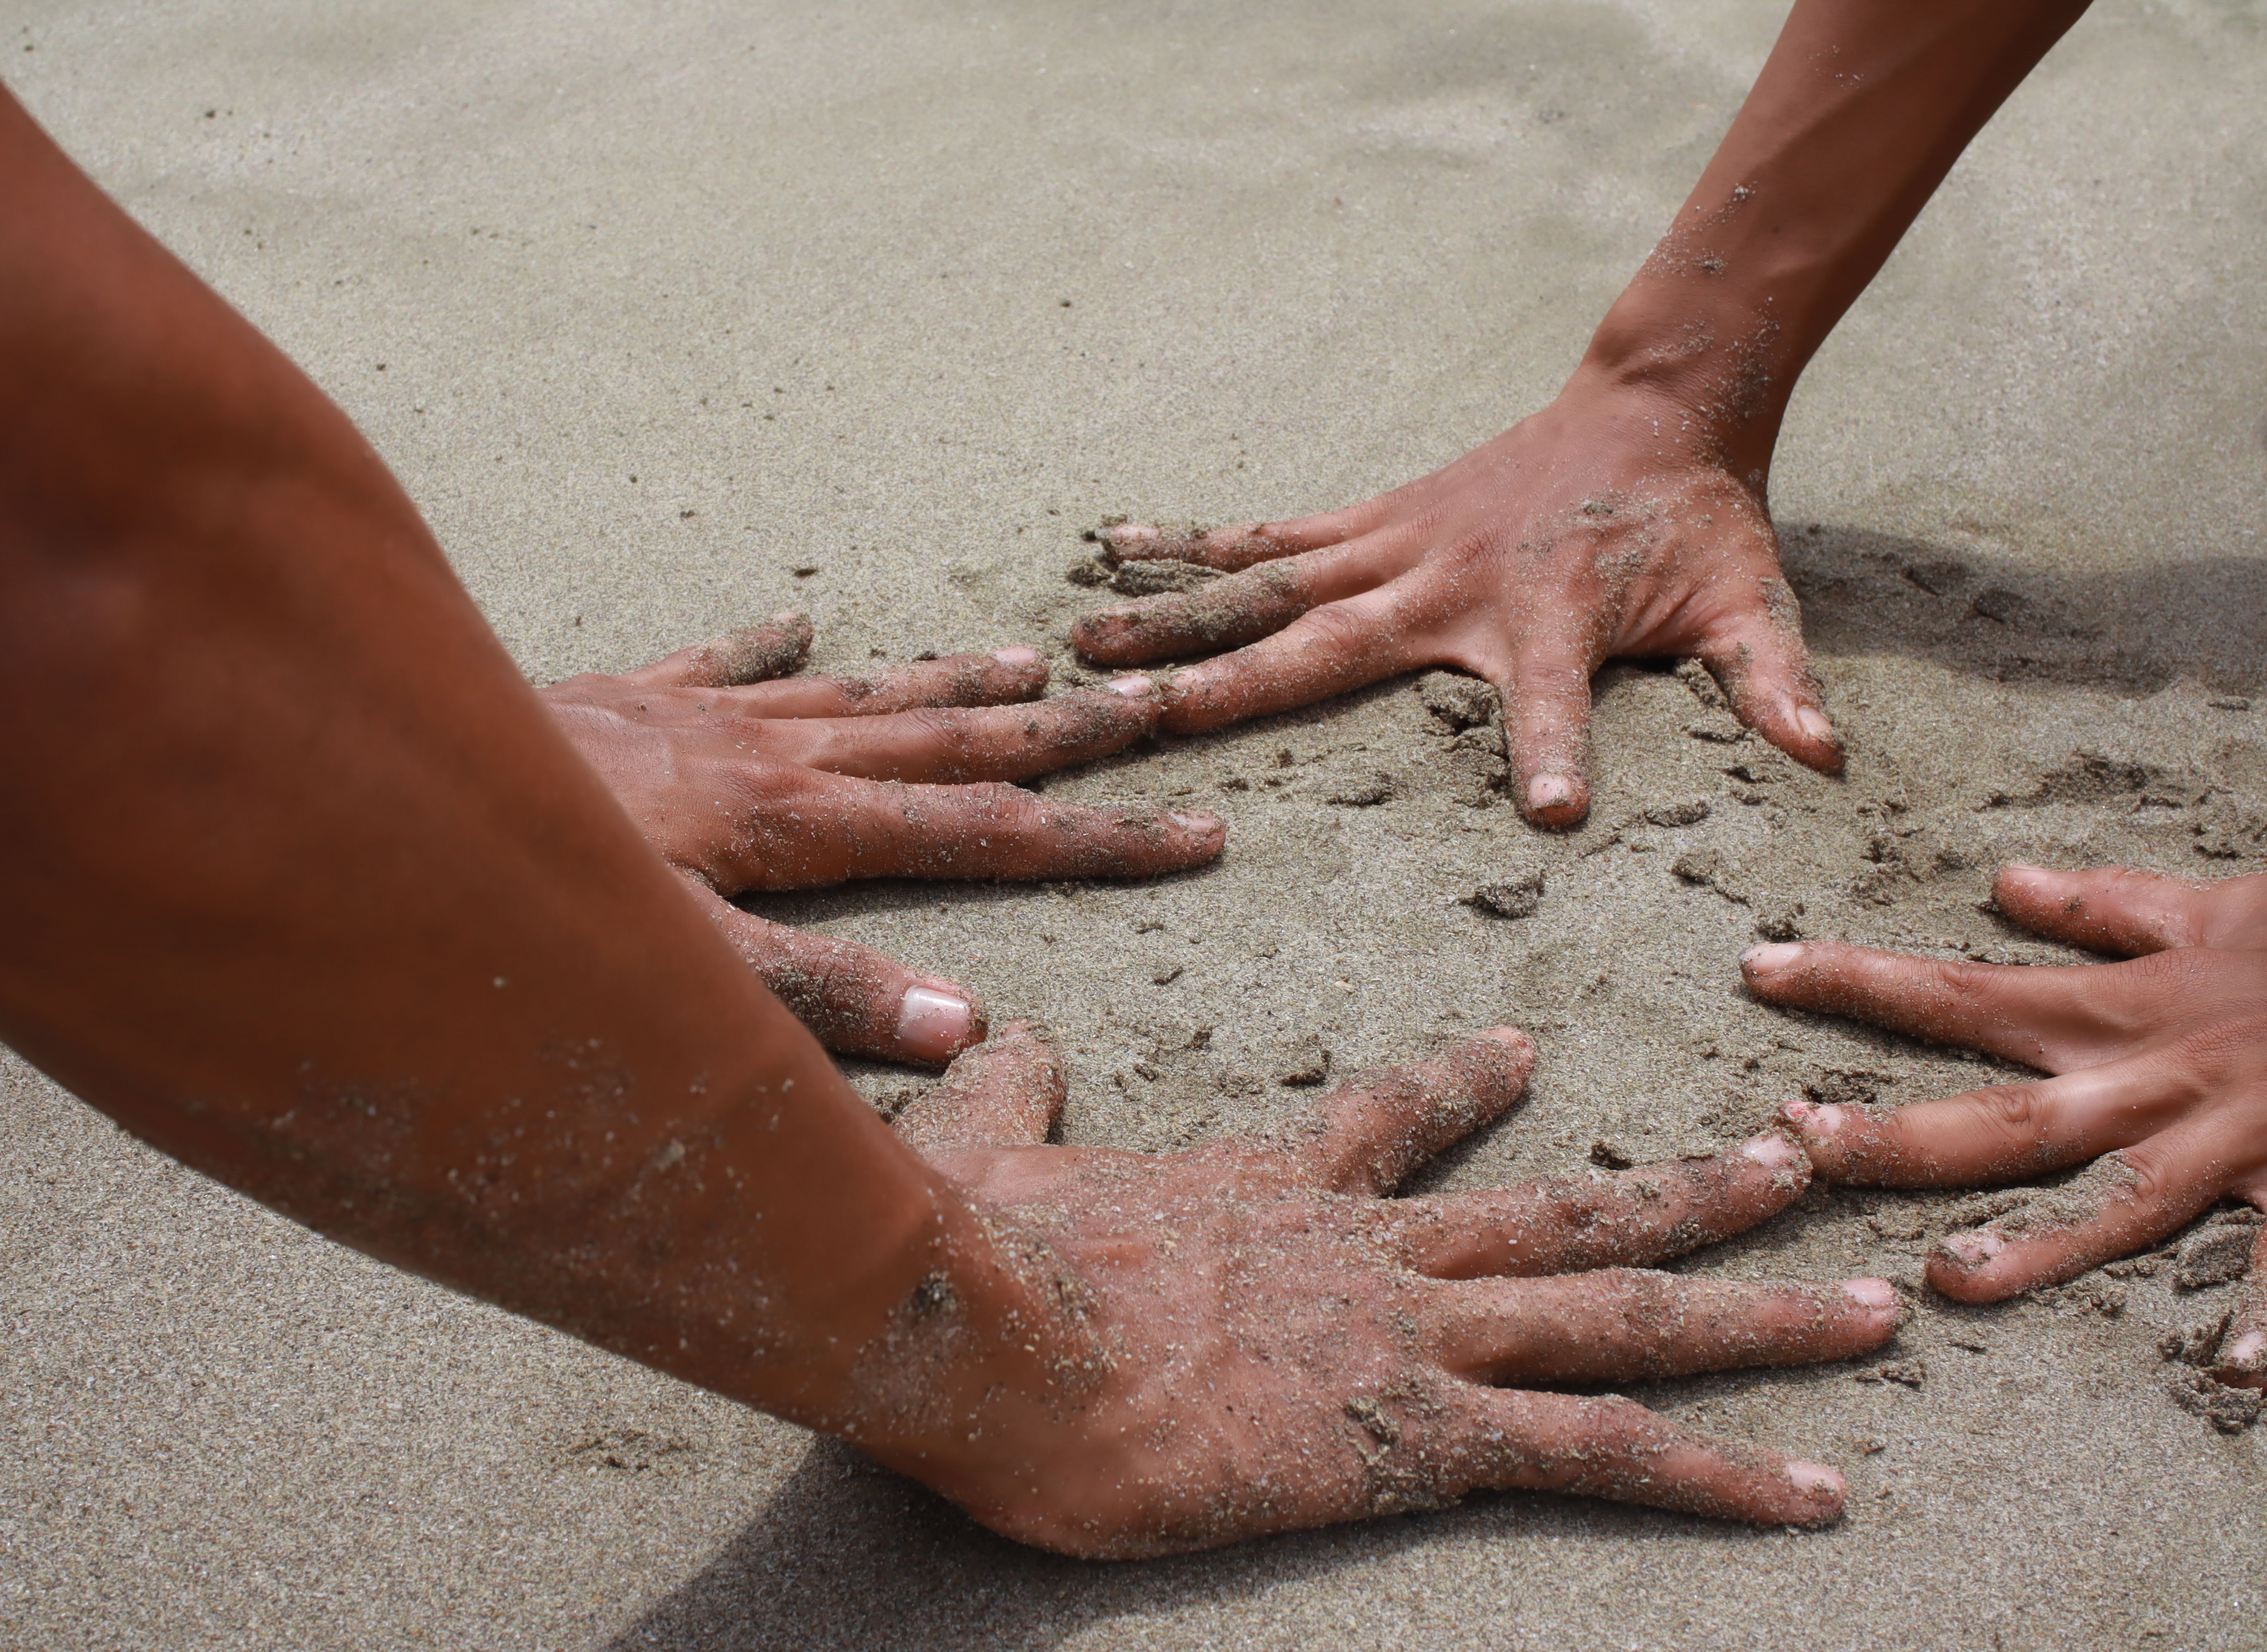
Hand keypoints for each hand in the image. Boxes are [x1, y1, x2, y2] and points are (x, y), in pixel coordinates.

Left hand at [541, 613, 1222, 1065]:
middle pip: (943, 741)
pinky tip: (793, 623)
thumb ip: (813, 1001)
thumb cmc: (513, 897)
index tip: (1200, 831)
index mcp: (794, 822)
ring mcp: (692, 717)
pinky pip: (716, 665)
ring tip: (1026, 655)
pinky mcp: (618, 701)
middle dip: (1059, 734)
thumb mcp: (672, 966)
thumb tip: (961, 1026)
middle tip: (1156, 712)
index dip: (1097, 838)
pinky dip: (767, 648)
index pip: (982, 830)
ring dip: (945, 682)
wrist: (368, 782)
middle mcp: (762, 753)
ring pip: (853, 694)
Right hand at [872, 1023, 1898, 1555]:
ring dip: (1760, 1312)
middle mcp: (1375, 1251)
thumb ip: (1014, 1088)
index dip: (1466, 1085)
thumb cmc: (983, 1255)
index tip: (1526, 1051)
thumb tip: (1000, 1034)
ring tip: (1874, 1305)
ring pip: (1625, 1312)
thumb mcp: (990, 1149)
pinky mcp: (1417, 1430)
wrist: (993, 1327)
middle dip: (1695, 1188)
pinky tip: (1818, 1490)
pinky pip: (1603, 1451)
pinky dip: (1720, 1473)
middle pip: (1567, 1208)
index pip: (1398, 1123)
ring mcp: (1411, 1335)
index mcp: (1282, 1193)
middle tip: (1800, 1156)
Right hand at [1071, 379, 1842, 830]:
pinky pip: (1274, 536)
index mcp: (1547, 623)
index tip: (1547, 813)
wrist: (1657, 405)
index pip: (1551, 703)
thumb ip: (1774, 683)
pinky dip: (1197, 541)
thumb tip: (1828, 759)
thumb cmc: (1695, 523)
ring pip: (1264, 592)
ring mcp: (1398, 548)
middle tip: (1132, 727)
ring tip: (1082, 646)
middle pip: (1321, 651)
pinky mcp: (1378, 519)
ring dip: (1172, 620)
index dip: (1551, 753)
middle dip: (1222, 690)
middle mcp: (1449, 587)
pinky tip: (1115, 549)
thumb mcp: (1750, 603)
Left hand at [1741, 864, 2266, 1388]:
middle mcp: (2157, 1081)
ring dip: (2040, 1246)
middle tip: (1791, 1146)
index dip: (1854, 978)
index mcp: (2121, 1011)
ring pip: (2119, 1203)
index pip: (1959, 991)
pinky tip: (2237, 1373)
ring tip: (1951, 1283)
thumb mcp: (2214, 906)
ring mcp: (2235, 1143)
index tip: (1755, 967)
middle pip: (2002, 1114)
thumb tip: (2005, 879)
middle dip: (1896, 1135)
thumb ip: (2105, 905)